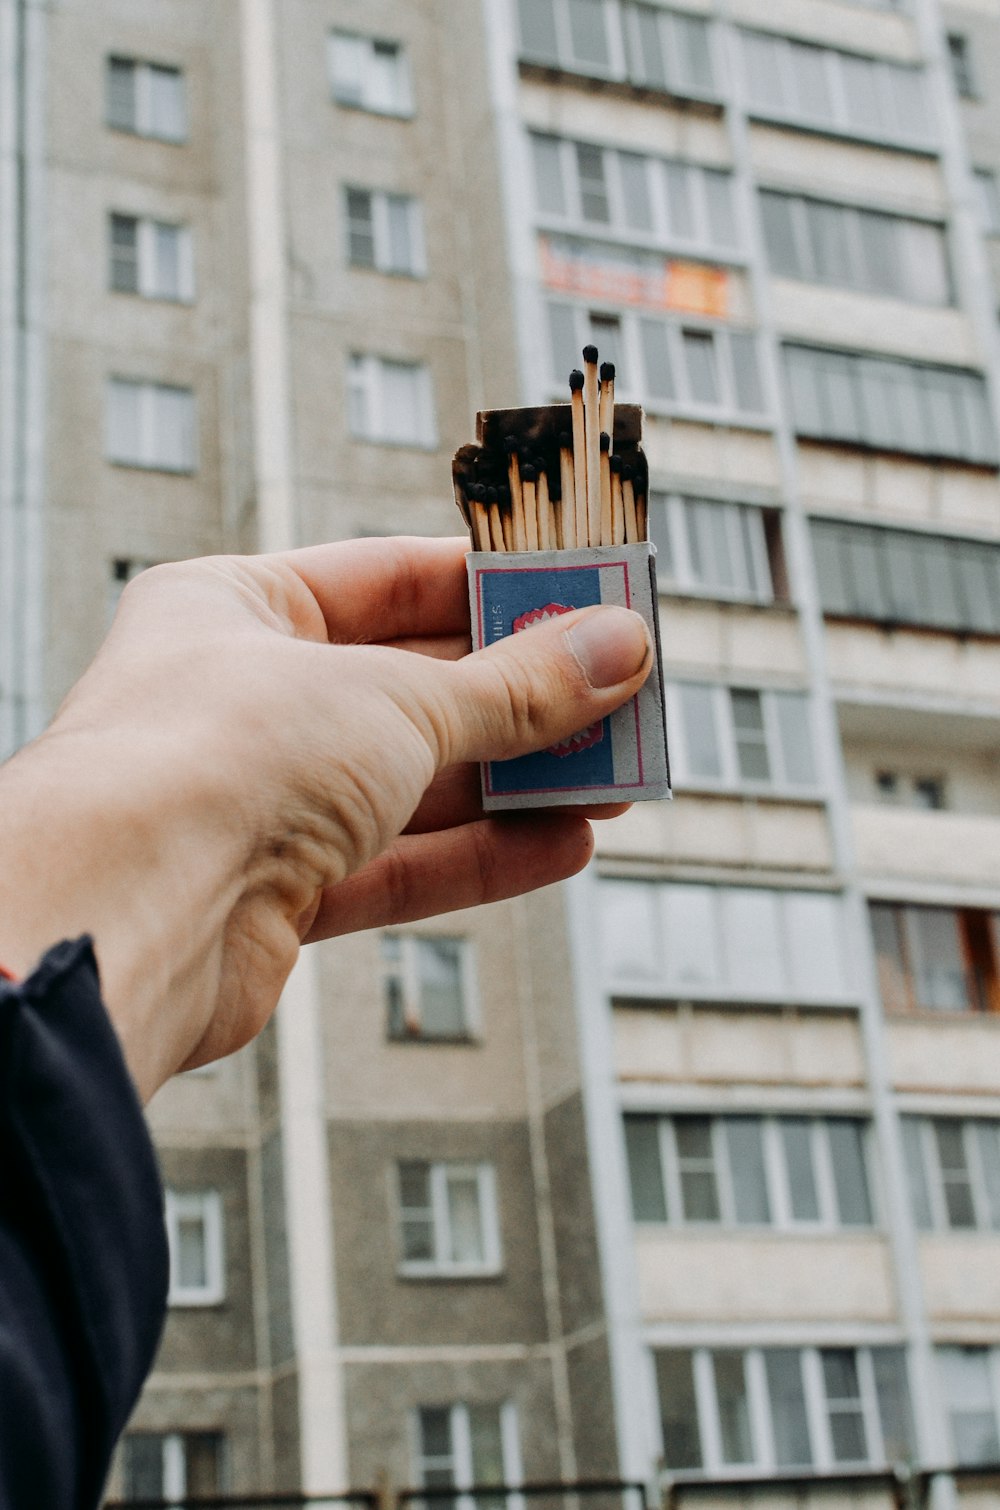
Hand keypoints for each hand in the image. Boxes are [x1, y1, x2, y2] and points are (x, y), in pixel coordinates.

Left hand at [0, 536, 651, 1099]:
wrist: (124, 917)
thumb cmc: (217, 759)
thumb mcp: (397, 700)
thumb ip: (516, 687)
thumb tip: (618, 650)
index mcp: (238, 608)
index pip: (392, 579)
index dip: (496, 591)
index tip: (587, 601)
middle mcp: (242, 699)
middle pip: (414, 688)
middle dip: (525, 700)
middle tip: (624, 701)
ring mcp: (257, 798)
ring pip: (413, 783)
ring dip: (518, 783)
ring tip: (617, 781)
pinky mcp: (276, 892)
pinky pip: (397, 864)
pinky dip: (480, 855)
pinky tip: (563, 844)